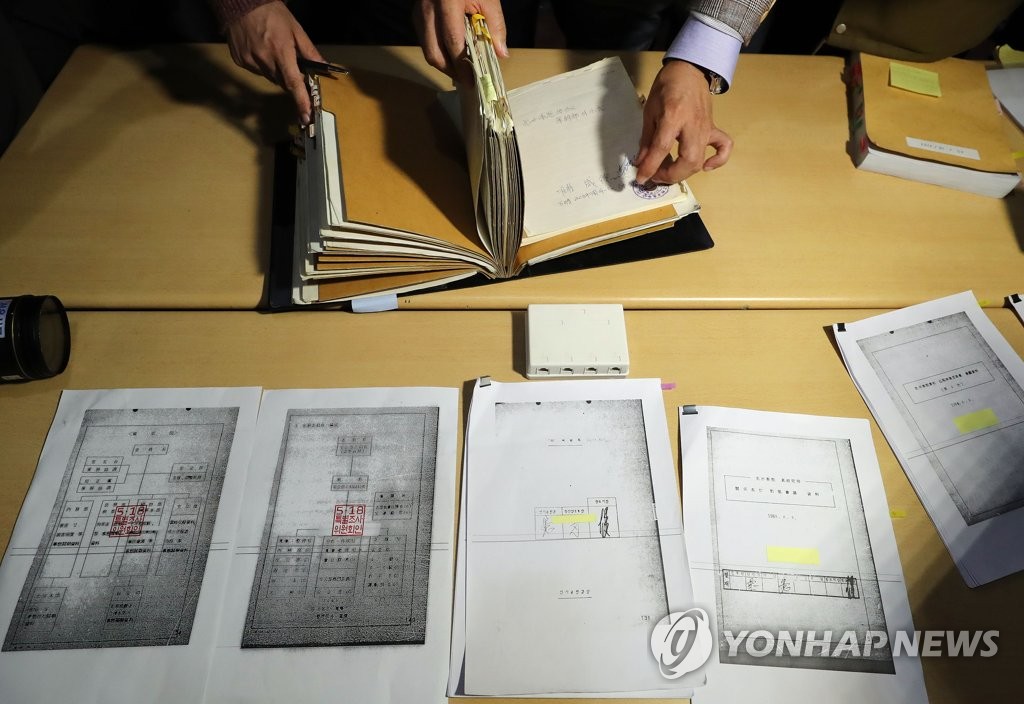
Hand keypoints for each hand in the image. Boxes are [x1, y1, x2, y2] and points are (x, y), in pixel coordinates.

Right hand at [225, 0, 324, 124]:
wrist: (241, 3)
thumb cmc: (272, 13)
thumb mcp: (295, 29)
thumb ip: (309, 51)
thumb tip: (324, 66)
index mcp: (281, 51)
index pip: (293, 83)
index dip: (301, 101)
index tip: (306, 115)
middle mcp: (264, 59)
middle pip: (282, 82)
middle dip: (291, 80)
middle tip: (294, 69)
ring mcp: (250, 60)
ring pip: (270, 77)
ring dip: (277, 72)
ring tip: (276, 53)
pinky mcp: (240, 60)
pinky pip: (257, 71)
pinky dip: (263, 66)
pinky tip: (262, 51)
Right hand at [414, 0, 507, 82]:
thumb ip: (495, 26)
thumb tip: (501, 54)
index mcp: (447, 2)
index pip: (452, 42)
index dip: (461, 65)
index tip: (472, 80)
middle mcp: (427, 8)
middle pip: (434, 53)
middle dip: (450, 71)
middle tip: (466, 81)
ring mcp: (418, 12)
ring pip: (427, 50)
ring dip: (444, 64)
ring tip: (461, 71)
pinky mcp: (416, 15)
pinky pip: (426, 41)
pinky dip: (439, 52)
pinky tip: (453, 56)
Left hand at [634, 60, 732, 184]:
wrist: (689, 70)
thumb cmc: (666, 87)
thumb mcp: (649, 111)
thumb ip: (647, 138)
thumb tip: (641, 162)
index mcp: (673, 116)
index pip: (662, 148)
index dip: (650, 167)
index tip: (641, 178)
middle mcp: (692, 124)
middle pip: (688, 160)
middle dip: (670, 175)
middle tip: (656, 176)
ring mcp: (706, 127)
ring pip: (700, 159)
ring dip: (684, 172)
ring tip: (669, 172)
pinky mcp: (713, 128)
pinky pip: (724, 147)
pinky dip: (717, 160)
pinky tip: (705, 166)